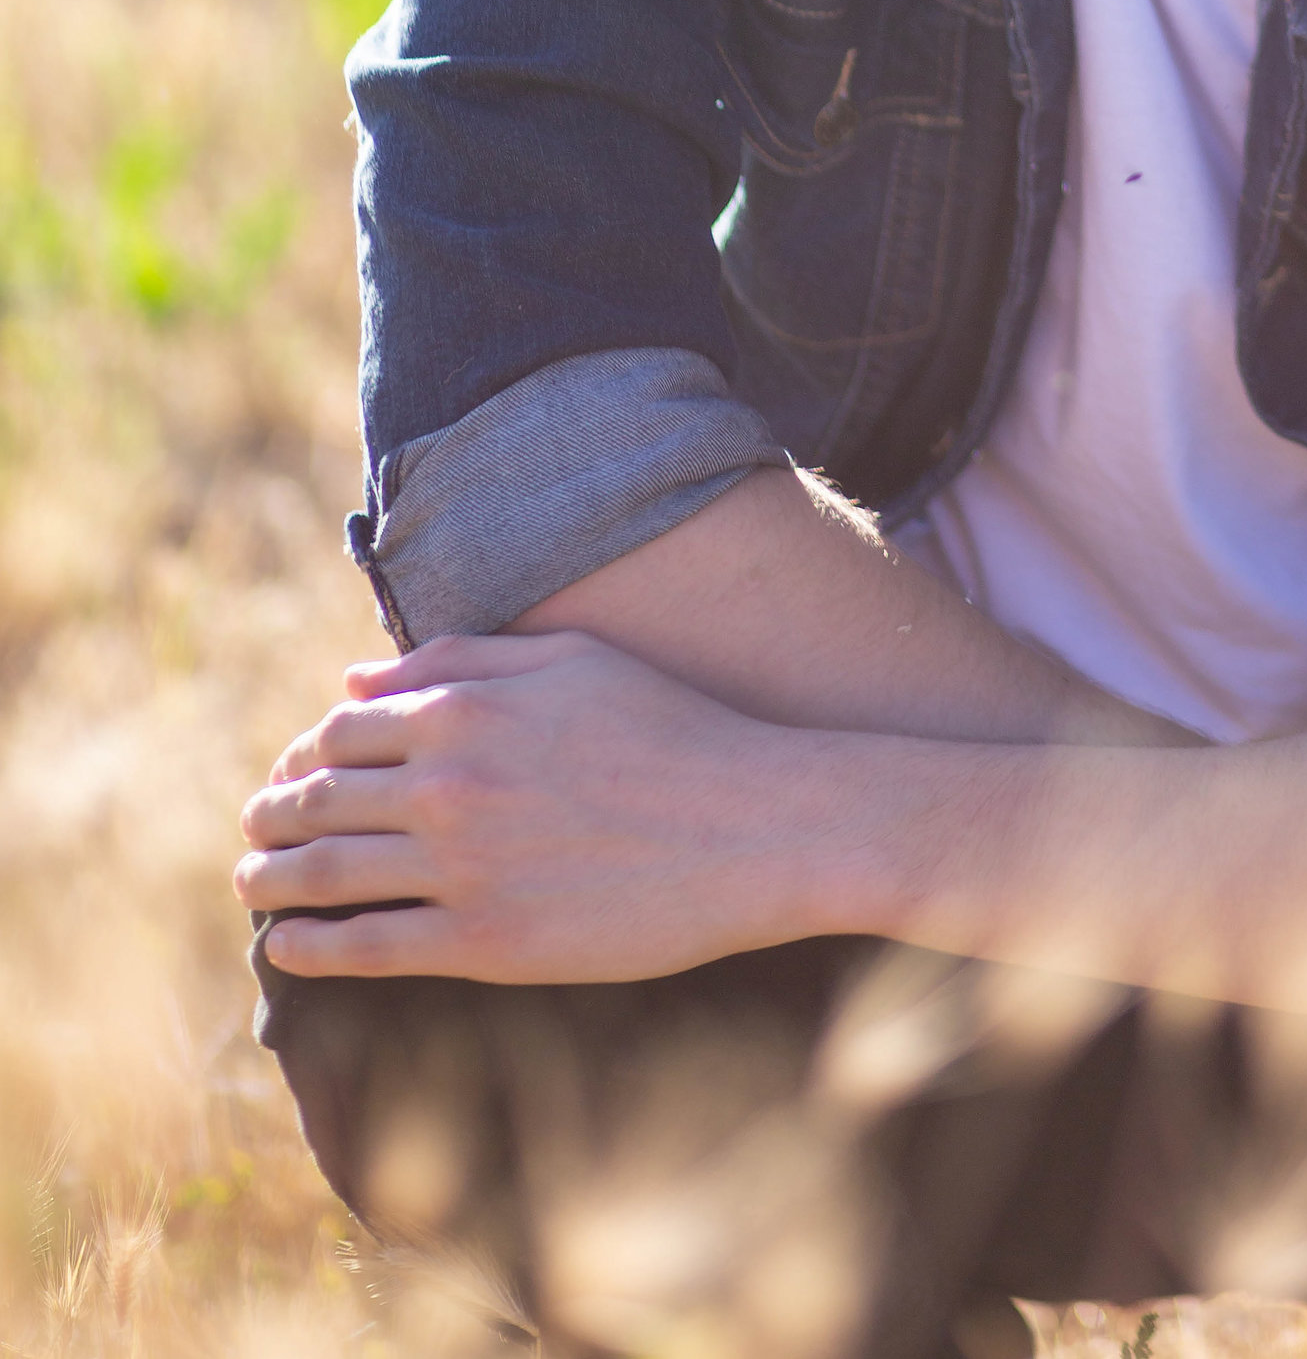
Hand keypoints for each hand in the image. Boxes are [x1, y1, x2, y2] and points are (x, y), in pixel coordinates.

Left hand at [238, 629, 815, 983]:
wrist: (753, 824)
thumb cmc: (672, 728)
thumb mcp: (570, 661)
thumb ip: (459, 660)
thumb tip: (354, 678)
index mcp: (465, 708)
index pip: (342, 729)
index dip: (306, 753)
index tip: (294, 773)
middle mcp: (447, 784)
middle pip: (318, 801)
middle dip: (273, 818)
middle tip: (255, 833)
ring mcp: (462, 868)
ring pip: (327, 875)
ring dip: (271, 882)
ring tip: (252, 887)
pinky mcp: (485, 943)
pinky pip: (367, 947)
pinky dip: (310, 947)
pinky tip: (287, 947)